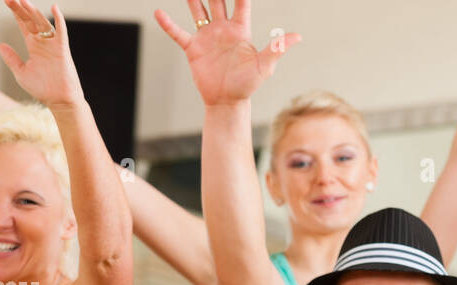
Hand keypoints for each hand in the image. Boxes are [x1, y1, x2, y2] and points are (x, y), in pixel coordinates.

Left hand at [0, 0, 83, 108]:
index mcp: (33, 46)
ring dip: (33, 12)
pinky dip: (59, 20)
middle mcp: (43, 42)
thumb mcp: (21, 73)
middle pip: (31, 20)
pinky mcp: (62, 49)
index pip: (23, 24)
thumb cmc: (42, 89)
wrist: (59, 100)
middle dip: (21, 8)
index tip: (7, 0)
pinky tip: (54, 8)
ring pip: (42, 23)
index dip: (15, 12)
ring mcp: (53, 44)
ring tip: (23, 1)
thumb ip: (11, 58)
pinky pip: (62, 32)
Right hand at [155, 0, 299, 106]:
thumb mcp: (264, 66)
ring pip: (198, 10)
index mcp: (240, 30)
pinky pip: (178, 33)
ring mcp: (207, 37)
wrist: (227, 102)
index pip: (241, 2)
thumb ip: (277, 48)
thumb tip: (298, 37)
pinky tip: (159, 12)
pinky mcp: (193, 48)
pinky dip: (168, 24)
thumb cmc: (248, 85)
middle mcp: (222, 29)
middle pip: (217, 0)